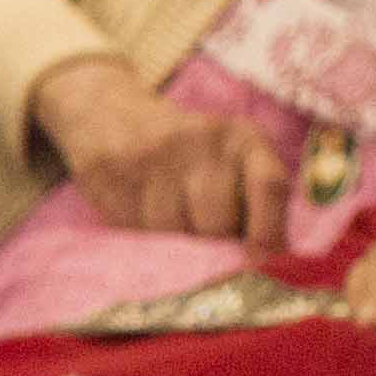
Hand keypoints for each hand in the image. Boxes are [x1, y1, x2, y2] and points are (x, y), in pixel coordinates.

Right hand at [31, 57, 287, 244]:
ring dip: (173, 244)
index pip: (268, 185)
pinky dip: (140, 235)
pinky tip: (140, 215)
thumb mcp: (231, 156)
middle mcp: (200, 141)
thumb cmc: (186, 149)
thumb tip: (268, 259)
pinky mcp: (109, 175)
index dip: (268, 230)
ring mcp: (150, 157)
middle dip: (213, 246)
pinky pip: (133, 230)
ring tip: (170, 225)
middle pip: (217, 222)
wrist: (107, 114)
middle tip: (206, 244)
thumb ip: (253, 198)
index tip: (260, 261)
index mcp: (240, 137)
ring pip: (171, 233)